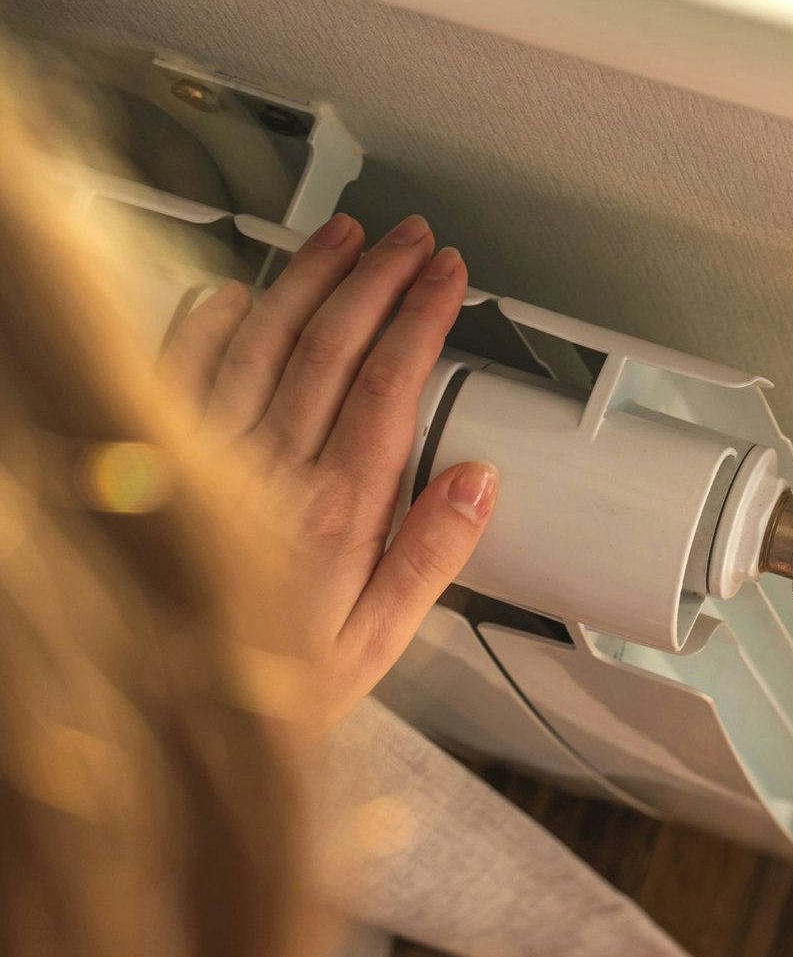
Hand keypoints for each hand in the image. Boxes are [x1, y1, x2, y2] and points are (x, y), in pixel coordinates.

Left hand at [161, 212, 494, 734]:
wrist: (151, 719)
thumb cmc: (267, 689)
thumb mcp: (376, 646)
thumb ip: (429, 558)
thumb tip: (479, 482)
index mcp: (334, 516)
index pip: (390, 385)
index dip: (422, 317)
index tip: (448, 277)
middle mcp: (265, 475)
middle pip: (330, 346)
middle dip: (377, 279)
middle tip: (411, 240)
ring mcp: (202, 459)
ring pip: (258, 340)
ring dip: (307, 280)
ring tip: (344, 237)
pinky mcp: (150, 460)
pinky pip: (176, 369)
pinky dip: (207, 322)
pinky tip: (237, 292)